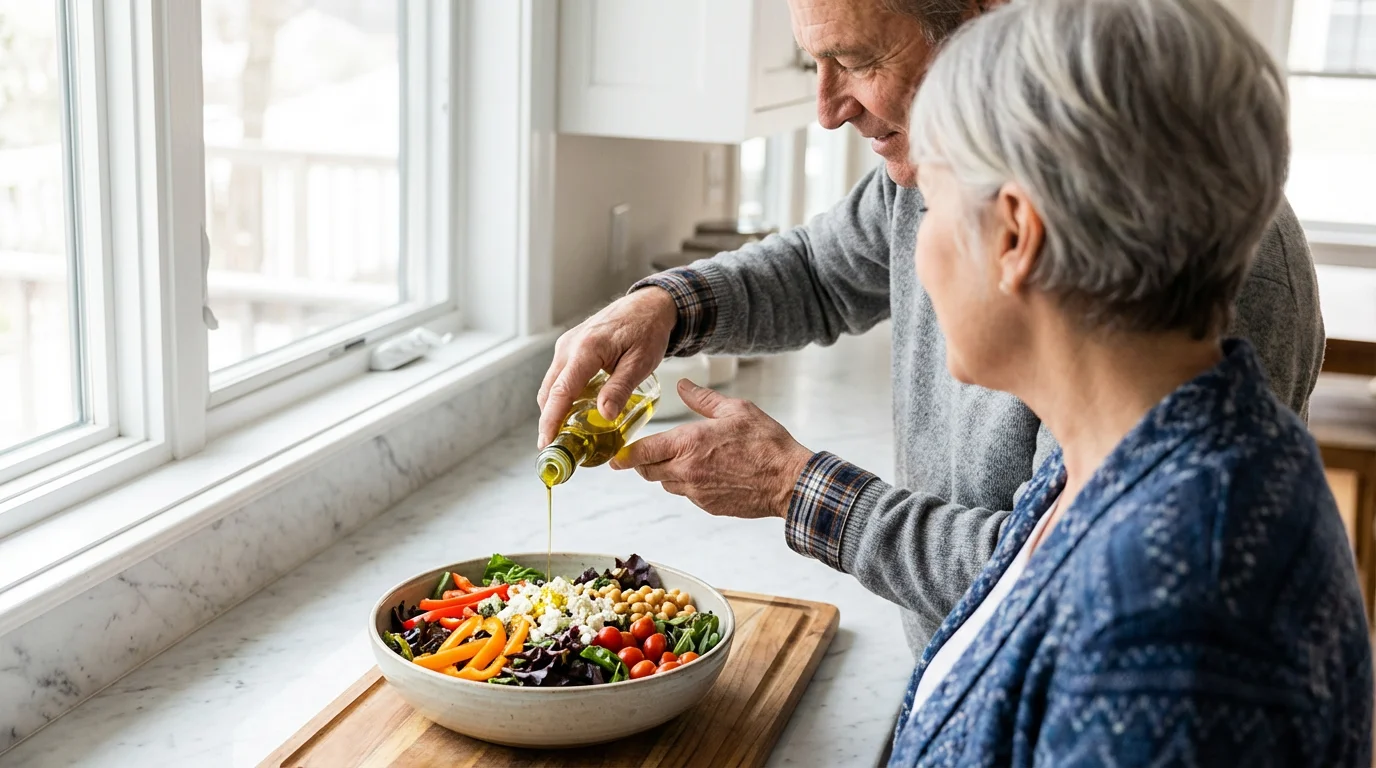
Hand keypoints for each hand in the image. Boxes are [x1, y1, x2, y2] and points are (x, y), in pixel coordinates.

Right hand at [537, 288, 677, 446]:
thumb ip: (621, 388)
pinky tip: (574, 411)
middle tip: (558, 448)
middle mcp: (570, 346)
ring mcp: (567, 345)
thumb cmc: (647, 331)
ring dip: (554, 409)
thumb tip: (604, 416)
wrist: (648, 305)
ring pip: (552, 384)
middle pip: (549, 391)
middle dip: (549, 421)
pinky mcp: (570, 347)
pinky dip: (561, 396)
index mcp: (587, 349)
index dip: (551, 420)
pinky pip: (559, 376)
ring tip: (566, 435)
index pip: (561, 391)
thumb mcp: (641, 362)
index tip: (546, 443)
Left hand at [609, 379, 814, 518]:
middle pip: (648, 471)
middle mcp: (686, 470)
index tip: (615, 456)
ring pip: (666, 483)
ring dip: (667, 472)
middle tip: (645, 454)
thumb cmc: (766, 443)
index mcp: (688, 443)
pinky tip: (707, 472)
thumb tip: (682, 386)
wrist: (788, 481)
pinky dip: (688, 483)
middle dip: (643, 463)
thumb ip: (703, 399)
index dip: (625, 456)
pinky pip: (687, 494)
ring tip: (684, 459)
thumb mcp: (736, 410)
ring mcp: (696, 492)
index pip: (642, 453)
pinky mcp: (708, 506)